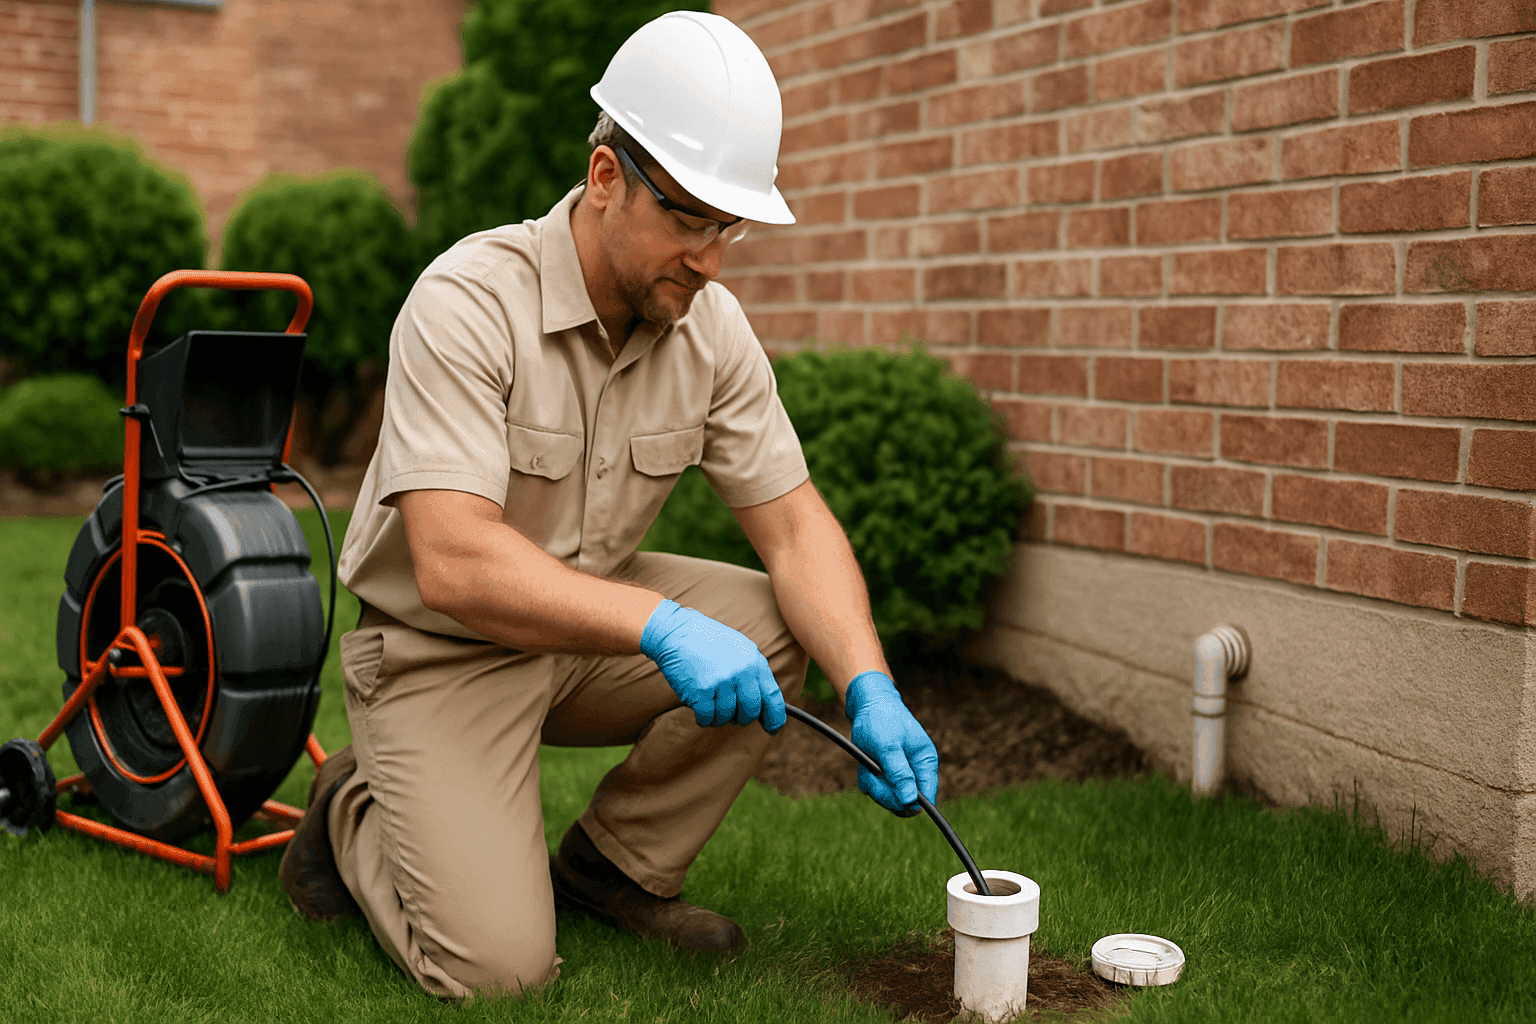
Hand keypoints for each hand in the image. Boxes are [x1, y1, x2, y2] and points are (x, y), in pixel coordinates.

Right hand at [640, 599, 786, 733]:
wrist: (676, 632)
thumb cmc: (708, 641)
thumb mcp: (739, 649)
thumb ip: (753, 674)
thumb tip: (763, 705)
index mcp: (754, 662)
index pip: (773, 697)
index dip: (774, 717)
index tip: (772, 728)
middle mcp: (741, 672)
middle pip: (750, 712)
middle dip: (741, 718)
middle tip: (732, 715)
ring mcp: (721, 682)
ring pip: (726, 717)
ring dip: (718, 717)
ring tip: (710, 702)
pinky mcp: (701, 692)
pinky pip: (707, 719)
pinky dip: (703, 718)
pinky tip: (699, 706)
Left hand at [845, 671, 938, 816]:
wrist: (867, 702)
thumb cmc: (880, 719)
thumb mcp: (888, 746)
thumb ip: (899, 773)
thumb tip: (911, 801)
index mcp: (925, 761)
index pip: (927, 796)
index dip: (909, 802)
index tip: (892, 796)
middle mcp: (916, 769)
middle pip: (906, 802)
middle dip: (886, 792)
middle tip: (873, 774)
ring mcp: (902, 772)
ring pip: (889, 798)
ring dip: (874, 785)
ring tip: (868, 765)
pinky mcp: (887, 773)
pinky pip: (877, 789)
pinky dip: (868, 779)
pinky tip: (865, 764)